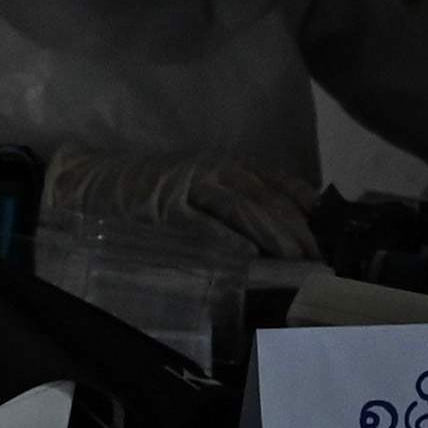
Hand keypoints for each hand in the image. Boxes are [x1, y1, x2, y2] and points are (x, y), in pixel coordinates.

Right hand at [47, 145, 318, 258]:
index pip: (282, 184)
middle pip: (269, 199)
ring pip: (244, 208)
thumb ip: (241, 203)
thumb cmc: (155, 191)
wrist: (97, 181)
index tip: (331, 237)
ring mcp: (191, 187)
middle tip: (318, 261)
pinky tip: (246, 255)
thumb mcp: (204, 187)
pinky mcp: (166, 208)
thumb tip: (288, 235)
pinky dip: (226, 239)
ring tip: (294, 261)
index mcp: (231, 166)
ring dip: (272, 236)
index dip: (309, 210)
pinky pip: (202, 225)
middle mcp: (217, 170)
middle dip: (297, 231)